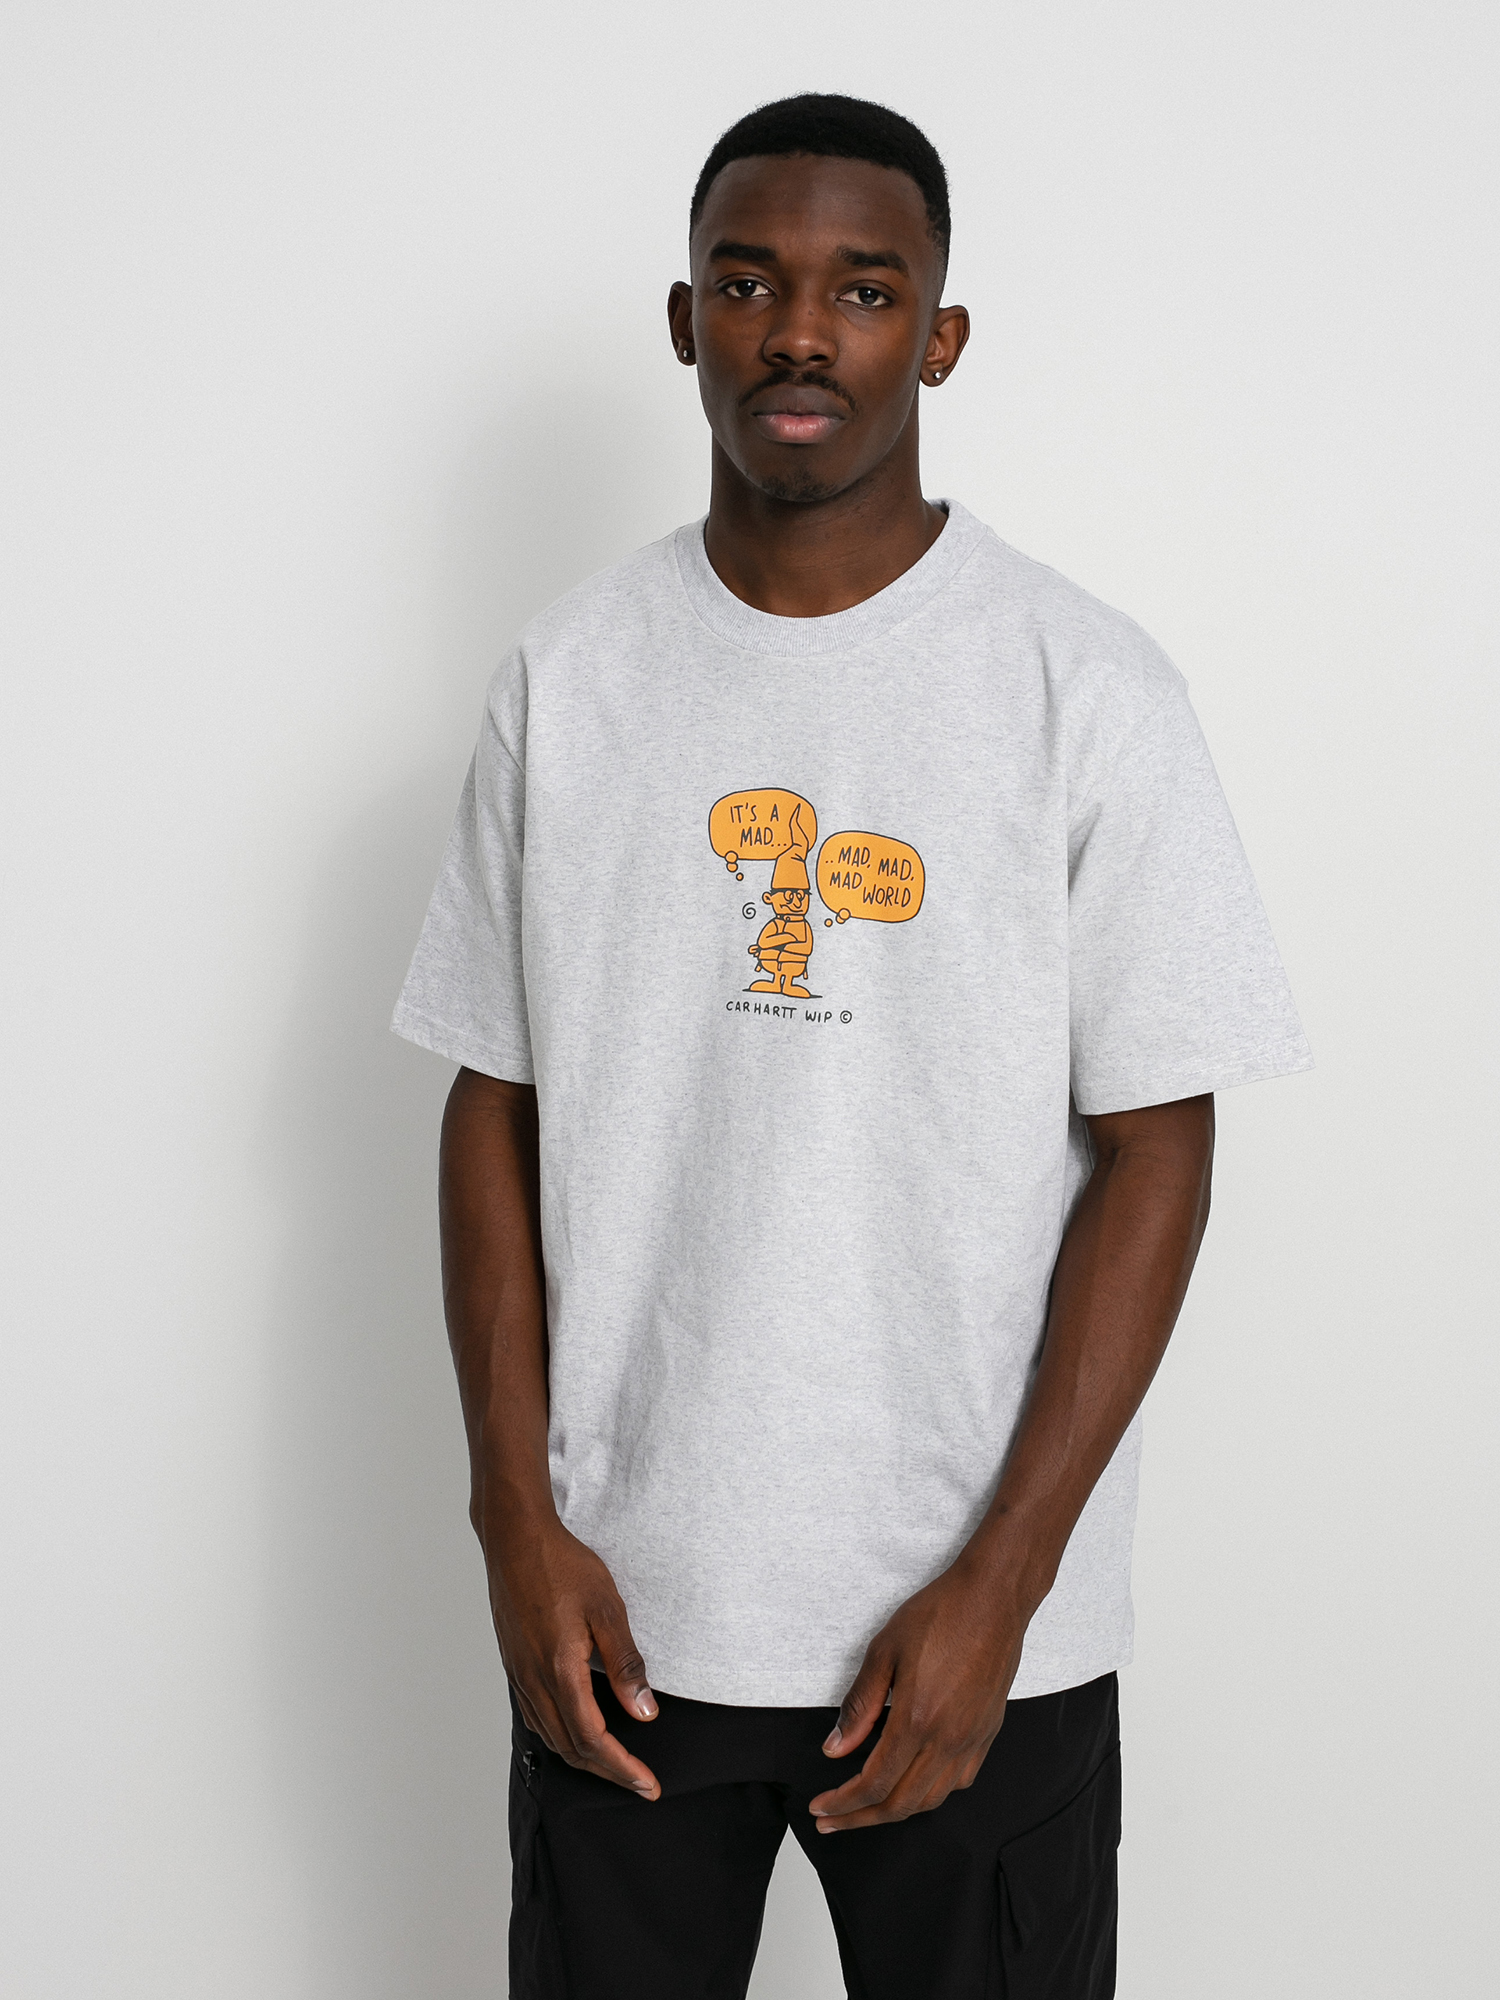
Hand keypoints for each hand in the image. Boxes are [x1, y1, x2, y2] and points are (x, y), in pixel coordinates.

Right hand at [486, 1516, 660, 1797]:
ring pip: (551, 1737)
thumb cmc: (562, 1565)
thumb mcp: (607, 1609)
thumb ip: (626, 1664)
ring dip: (583, 1759)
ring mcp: (520, 1675)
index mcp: (560, 1670)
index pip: (593, 1740)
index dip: (622, 1768)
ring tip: (614, 1765)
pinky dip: (560, 1737)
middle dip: (608, 1772)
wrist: (515, 1539)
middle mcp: (535, 1681)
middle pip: (571, 1748)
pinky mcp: (514, 1665)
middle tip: (640, 1784)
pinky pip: (536, 1718)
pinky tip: (576, 1731)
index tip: (648, 1784)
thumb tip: (645, 1712)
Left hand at [808, 1557, 1025, 1831]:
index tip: (821, 1808)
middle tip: (831, 1822)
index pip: (874, 1784)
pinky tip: (914, 1784)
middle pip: (900, 1803)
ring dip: (894, 1812)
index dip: (843, 1803)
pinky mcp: (987, 1733)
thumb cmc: (939, 1615)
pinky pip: (959, 1781)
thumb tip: (835, 1749)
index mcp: (917, 1720)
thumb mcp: (884, 1650)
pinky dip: (930, 1794)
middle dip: (861, 1819)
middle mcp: (947, 1739)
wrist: (993, 1598)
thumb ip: (859, 1705)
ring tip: (865, 1810)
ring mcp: (972, 1740)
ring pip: (931, 1799)